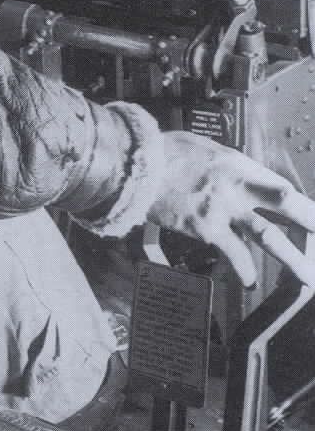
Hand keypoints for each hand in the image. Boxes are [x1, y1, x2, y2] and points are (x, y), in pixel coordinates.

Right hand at [148, 131, 314, 288]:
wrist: (134, 164)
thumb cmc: (163, 151)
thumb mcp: (204, 148)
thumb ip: (226, 165)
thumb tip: (240, 176)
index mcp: (238, 163)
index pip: (280, 186)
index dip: (299, 203)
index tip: (309, 215)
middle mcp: (237, 186)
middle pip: (288, 205)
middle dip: (312, 223)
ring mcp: (223, 209)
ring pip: (269, 236)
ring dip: (293, 259)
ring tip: (309, 277)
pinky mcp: (205, 228)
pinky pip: (234, 254)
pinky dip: (245, 270)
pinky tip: (250, 281)